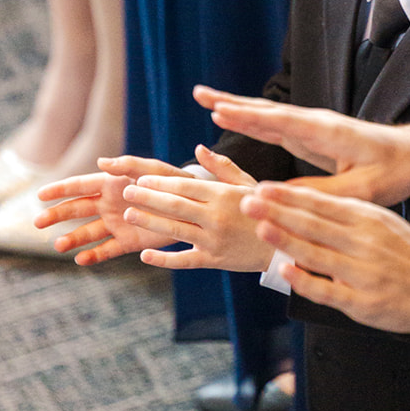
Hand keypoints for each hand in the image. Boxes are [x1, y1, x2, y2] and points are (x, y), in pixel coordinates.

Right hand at [35, 155, 182, 263]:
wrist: (193, 207)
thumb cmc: (173, 182)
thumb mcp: (153, 170)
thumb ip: (128, 165)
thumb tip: (100, 161)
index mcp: (111, 183)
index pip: (79, 186)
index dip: (59, 190)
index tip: (39, 195)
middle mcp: (109, 203)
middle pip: (76, 210)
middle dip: (56, 215)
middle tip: (37, 223)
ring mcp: (116, 223)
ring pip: (87, 232)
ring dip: (72, 238)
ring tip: (57, 246)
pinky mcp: (128, 241)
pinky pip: (106, 250)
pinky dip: (93, 256)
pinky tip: (81, 260)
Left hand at [121, 147, 270, 271]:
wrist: (283, 246)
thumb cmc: (264, 209)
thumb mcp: (247, 184)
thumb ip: (222, 167)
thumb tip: (198, 148)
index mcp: (222, 195)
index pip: (185, 186)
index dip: (161, 182)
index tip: (141, 178)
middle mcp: (216, 217)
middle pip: (175, 206)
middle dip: (148, 198)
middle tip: (126, 191)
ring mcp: (213, 241)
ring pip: (175, 231)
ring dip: (149, 222)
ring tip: (128, 214)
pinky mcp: (213, 261)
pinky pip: (184, 260)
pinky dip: (163, 259)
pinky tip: (144, 255)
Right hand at [195, 85, 409, 205]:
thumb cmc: (393, 171)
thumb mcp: (363, 189)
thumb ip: (325, 192)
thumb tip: (284, 199)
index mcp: (328, 132)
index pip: (283, 122)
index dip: (251, 118)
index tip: (220, 110)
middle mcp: (315, 123)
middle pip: (267, 111)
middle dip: (233, 102)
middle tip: (198, 93)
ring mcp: (311, 126)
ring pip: (266, 115)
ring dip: (236, 106)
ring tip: (205, 98)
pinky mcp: (310, 134)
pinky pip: (273, 125)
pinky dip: (250, 119)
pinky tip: (233, 116)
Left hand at [241, 183, 409, 343]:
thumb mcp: (385, 225)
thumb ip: (349, 218)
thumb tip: (308, 208)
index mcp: (369, 219)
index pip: (322, 203)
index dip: (289, 195)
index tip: (262, 187)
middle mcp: (365, 241)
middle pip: (313, 223)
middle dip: (277, 211)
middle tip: (248, 201)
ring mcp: (363, 272)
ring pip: (317, 252)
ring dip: (286, 239)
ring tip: (260, 227)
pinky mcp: (363, 302)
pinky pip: (327, 290)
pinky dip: (304, 280)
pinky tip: (284, 271)